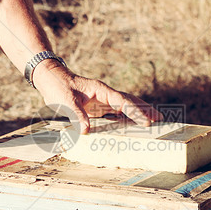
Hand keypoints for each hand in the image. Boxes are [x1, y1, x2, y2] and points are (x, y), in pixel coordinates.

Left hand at [31, 60, 161, 133]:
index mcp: (101, 90)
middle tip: (159, 118)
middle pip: (129, 102)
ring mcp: (102, 100)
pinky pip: (115, 112)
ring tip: (152, 121)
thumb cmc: (58, 86)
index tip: (146, 121)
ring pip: (125, 107)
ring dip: (138, 114)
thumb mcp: (66, 102)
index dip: (135, 112)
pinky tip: (132, 125)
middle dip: (144, 110)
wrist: (51, 78)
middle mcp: (105, 94)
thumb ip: (78, 116)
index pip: (122, 102)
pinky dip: (125, 118)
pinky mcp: (97, 106)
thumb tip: (87, 131)